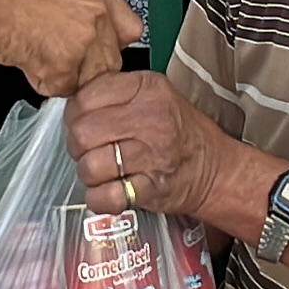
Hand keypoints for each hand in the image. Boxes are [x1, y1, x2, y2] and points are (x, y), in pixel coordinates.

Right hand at [0, 0, 141, 96]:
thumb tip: (87, 36)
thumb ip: (82, 10)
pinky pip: (61, 89)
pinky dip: (42, 81)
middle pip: (110, 63)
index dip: (110, 46)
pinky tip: (26, 58)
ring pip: (87, 80)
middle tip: (55, 57)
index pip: (129, 30)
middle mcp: (98, 15)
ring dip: (63, 77)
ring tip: (35, 53)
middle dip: (85, 69)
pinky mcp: (65, 65)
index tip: (95, 52)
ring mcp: (85, 41)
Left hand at [65, 69, 242, 225]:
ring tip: (104, 172)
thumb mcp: (154, 95)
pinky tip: (110, 192)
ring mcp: (152, 154)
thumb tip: (72, 103)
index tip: (82, 123)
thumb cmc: (178, 132)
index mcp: (146, 88)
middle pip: (82, 133)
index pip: (84, 97)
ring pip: (90, 166)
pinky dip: (100, 199)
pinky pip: (106, 196)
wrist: (215, 169)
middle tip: (90, 151)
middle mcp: (151, 118)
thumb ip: (114, 92)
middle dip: (78, 147)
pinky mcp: (152, 187)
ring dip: (90, 175)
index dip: (75, 115)